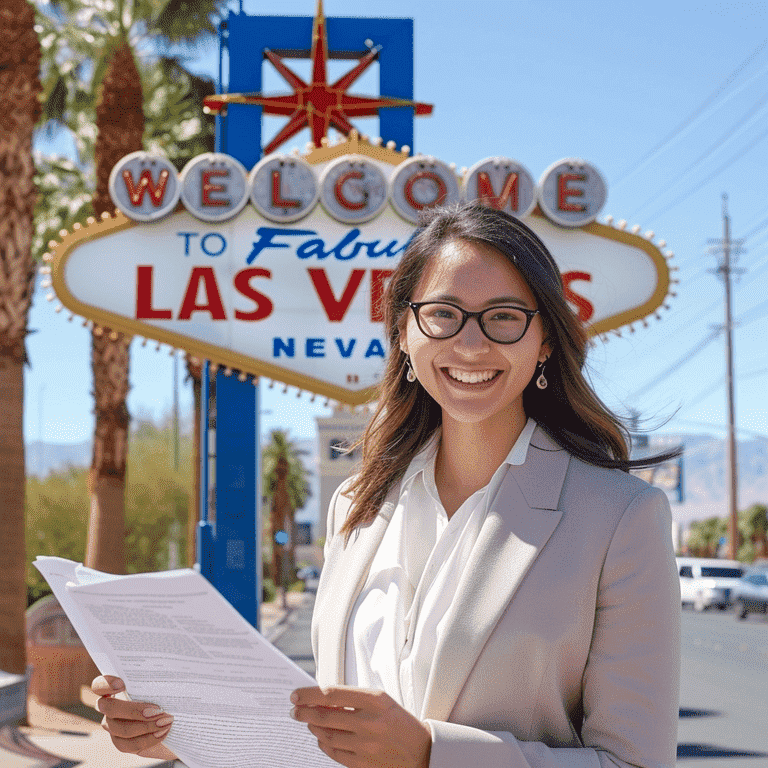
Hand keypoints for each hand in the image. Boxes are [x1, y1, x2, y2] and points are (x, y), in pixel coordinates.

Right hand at [91, 675, 177, 760]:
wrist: (177, 721)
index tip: (122, 684)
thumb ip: (161, 680)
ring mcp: (113, 725)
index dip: (105, 684)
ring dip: (145, 726)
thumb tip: (169, 672)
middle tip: (157, 710)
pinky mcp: (121, 741)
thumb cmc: (170, 696)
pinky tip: (163, 732)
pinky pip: (127, 744)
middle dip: (133, 710)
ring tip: (166, 721)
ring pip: (119, 728)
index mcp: (118, 687)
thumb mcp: (167, 686)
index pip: (100, 685)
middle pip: (108, 708)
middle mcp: (111, 706)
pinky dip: (147, 739)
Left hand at [290, 686, 430, 767]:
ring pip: (326, 736)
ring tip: (308, 722)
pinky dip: (323, 745)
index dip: (309, 694)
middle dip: (303, 712)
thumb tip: (320, 699)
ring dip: (312, 728)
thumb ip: (352, 699)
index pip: (332, 694)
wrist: (422, 751)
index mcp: (375, 700)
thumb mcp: (380, 701)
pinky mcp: (363, 764)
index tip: (295, 695)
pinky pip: (334, 753)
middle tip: (294, 710)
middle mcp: (369, 722)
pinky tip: (321, 738)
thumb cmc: (398, 721)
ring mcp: (366, 745)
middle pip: (324, 716)